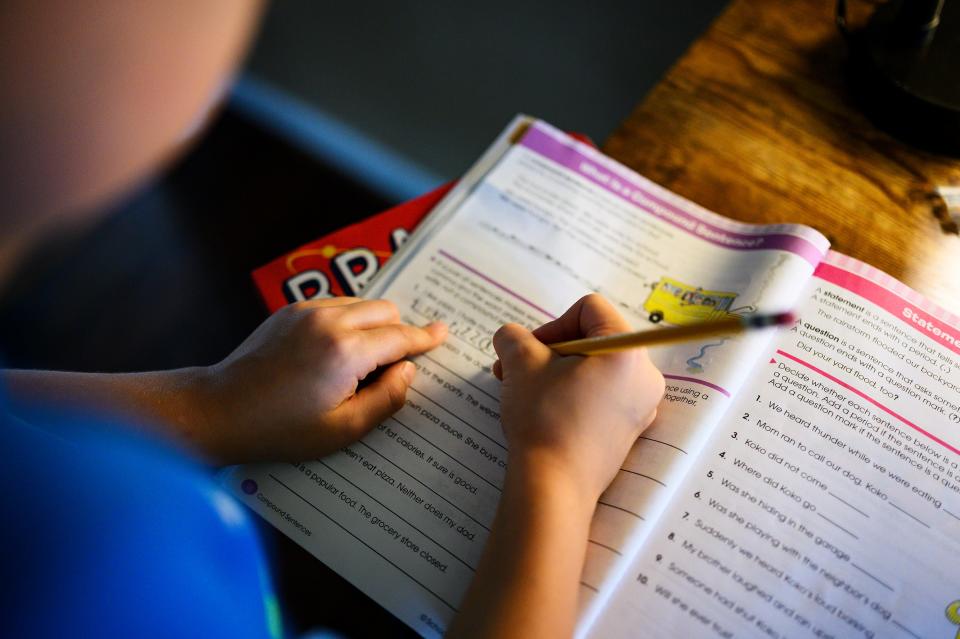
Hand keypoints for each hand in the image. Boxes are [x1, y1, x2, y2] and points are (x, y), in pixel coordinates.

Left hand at [197, 297, 445, 463]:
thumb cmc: (281, 428)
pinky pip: (335, 305)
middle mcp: (330, 321)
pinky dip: (347, 321)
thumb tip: (408, 371)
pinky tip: (334, 352)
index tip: (442, 334)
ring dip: (372, 325)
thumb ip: (386, 399)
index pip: (400, 337)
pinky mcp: (289, 311)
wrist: (220, 409)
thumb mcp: (343, 428)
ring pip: (360, 304)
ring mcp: (307, 311)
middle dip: (398, 332)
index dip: (425, 339)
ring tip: (360, 363)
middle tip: (394, 364)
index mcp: (347, 351)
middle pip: (385, 311)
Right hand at [492, 294, 663, 503]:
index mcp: (625, 351)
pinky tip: (545, 410)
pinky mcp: (630, 429)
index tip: (529, 352)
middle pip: (594, 338)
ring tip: (524, 390)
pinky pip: (602, 395)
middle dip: (551, 350)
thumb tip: (510, 336)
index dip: (552, 324)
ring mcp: (642, 405)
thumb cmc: (544, 420)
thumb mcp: (520, 365)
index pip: (589, 309)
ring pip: (596, 368)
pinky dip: (574, 394)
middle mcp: (645, 375)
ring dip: (557, 372)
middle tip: (518, 369)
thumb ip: (513, 337)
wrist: (554, 487)